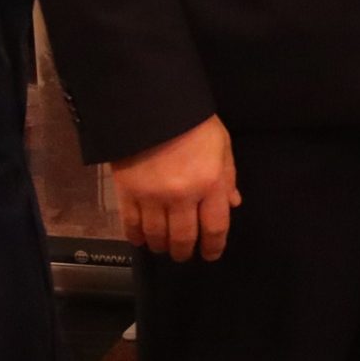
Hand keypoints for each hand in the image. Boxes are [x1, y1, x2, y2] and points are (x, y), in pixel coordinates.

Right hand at [111, 115, 239, 262]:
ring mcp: (152, 197)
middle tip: (185, 255)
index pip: (215, 226)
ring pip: (157, 236)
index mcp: (210, 182)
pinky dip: (137, 237)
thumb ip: (227, 177)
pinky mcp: (127, 193)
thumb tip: (232, 204)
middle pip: (184, 237)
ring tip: (164, 248)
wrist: (150, 105)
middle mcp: (182, 195)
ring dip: (162, 246)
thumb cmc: (193, 123)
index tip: (211, 255)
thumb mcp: (222, 145)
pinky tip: (141, 239)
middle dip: (185, 251)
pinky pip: (131, 225)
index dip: (214, 246)